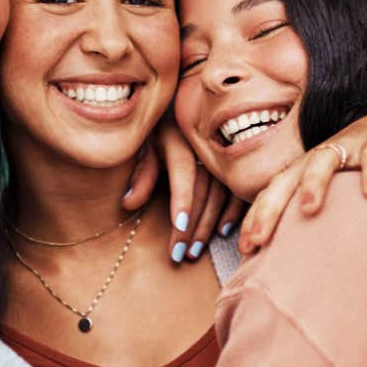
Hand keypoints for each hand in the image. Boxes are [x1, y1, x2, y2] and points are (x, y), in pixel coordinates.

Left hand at [123, 117, 245, 263]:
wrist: (189, 112)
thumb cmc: (158, 134)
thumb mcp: (145, 147)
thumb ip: (141, 174)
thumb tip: (128, 203)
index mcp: (179, 138)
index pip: (183, 171)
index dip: (182, 200)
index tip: (177, 228)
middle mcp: (205, 146)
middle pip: (203, 189)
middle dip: (192, 225)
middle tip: (180, 254)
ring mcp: (224, 154)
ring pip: (221, 194)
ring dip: (208, 225)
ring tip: (195, 251)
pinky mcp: (236, 163)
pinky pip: (238, 190)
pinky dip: (232, 212)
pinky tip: (222, 231)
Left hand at [238, 107, 366, 253]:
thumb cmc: (357, 165)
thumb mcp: (333, 189)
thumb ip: (314, 213)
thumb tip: (296, 255)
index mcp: (303, 170)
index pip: (272, 194)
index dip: (255, 219)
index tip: (243, 248)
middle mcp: (318, 158)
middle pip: (286, 180)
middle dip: (269, 208)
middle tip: (258, 238)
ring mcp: (346, 148)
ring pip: (323, 162)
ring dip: (313, 184)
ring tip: (308, 209)